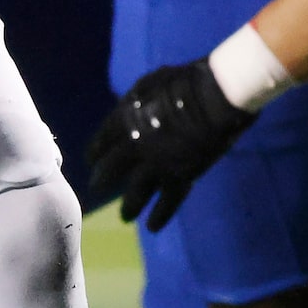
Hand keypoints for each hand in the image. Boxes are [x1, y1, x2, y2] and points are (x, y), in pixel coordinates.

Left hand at [86, 58, 254, 230]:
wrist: (216, 93)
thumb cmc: (186, 80)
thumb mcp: (150, 83)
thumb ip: (136, 102)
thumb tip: (128, 108)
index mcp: (124, 118)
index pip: (102, 140)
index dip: (95, 151)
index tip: (90, 160)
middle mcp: (134, 144)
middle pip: (111, 170)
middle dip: (102, 180)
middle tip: (96, 188)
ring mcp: (157, 163)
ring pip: (135, 193)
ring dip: (128, 207)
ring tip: (125, 217)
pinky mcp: (180, 175)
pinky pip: (167, 202)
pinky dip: (159, 215)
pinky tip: (152, 226)